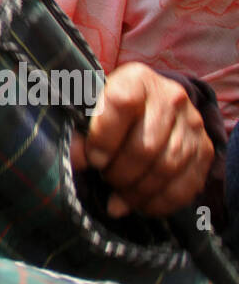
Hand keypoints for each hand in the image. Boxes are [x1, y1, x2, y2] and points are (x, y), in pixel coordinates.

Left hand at [70, 63, 212, 217]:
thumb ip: (81, 131)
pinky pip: (185, 185)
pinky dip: (160, 202)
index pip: (122, 104)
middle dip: (120, 173)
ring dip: (137, 191)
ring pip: (166, 168)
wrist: (152, 104)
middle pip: (146, 146)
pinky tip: (141, 204)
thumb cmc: (115, 110)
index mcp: (137, 79)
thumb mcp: (94, 108)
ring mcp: (192, 124)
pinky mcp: (205, 149)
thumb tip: (79, 161)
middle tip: (106, 179)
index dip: (104, 137)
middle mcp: (170, 97)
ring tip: (119, 196)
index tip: (93, 160)